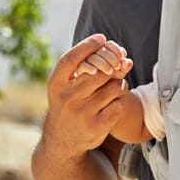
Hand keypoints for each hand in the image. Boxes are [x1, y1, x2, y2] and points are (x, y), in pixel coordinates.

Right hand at [42, 34, 131, 156]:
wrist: (63, 141)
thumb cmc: (69, 104)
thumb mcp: (66, 87)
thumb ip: (86, 69)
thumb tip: (123, 57)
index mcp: (55, 85)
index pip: (69, 60)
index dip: (86, 46)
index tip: (101, 38)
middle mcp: (66, 98)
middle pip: (99, 72)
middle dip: (112, 66)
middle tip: (117, 66)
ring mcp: (81, 113)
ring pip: (113, 87)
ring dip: (119, 83)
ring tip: (115, 85)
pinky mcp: (97, 126)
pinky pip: (119, 104)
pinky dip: (121, 100)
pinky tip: (114, 101)